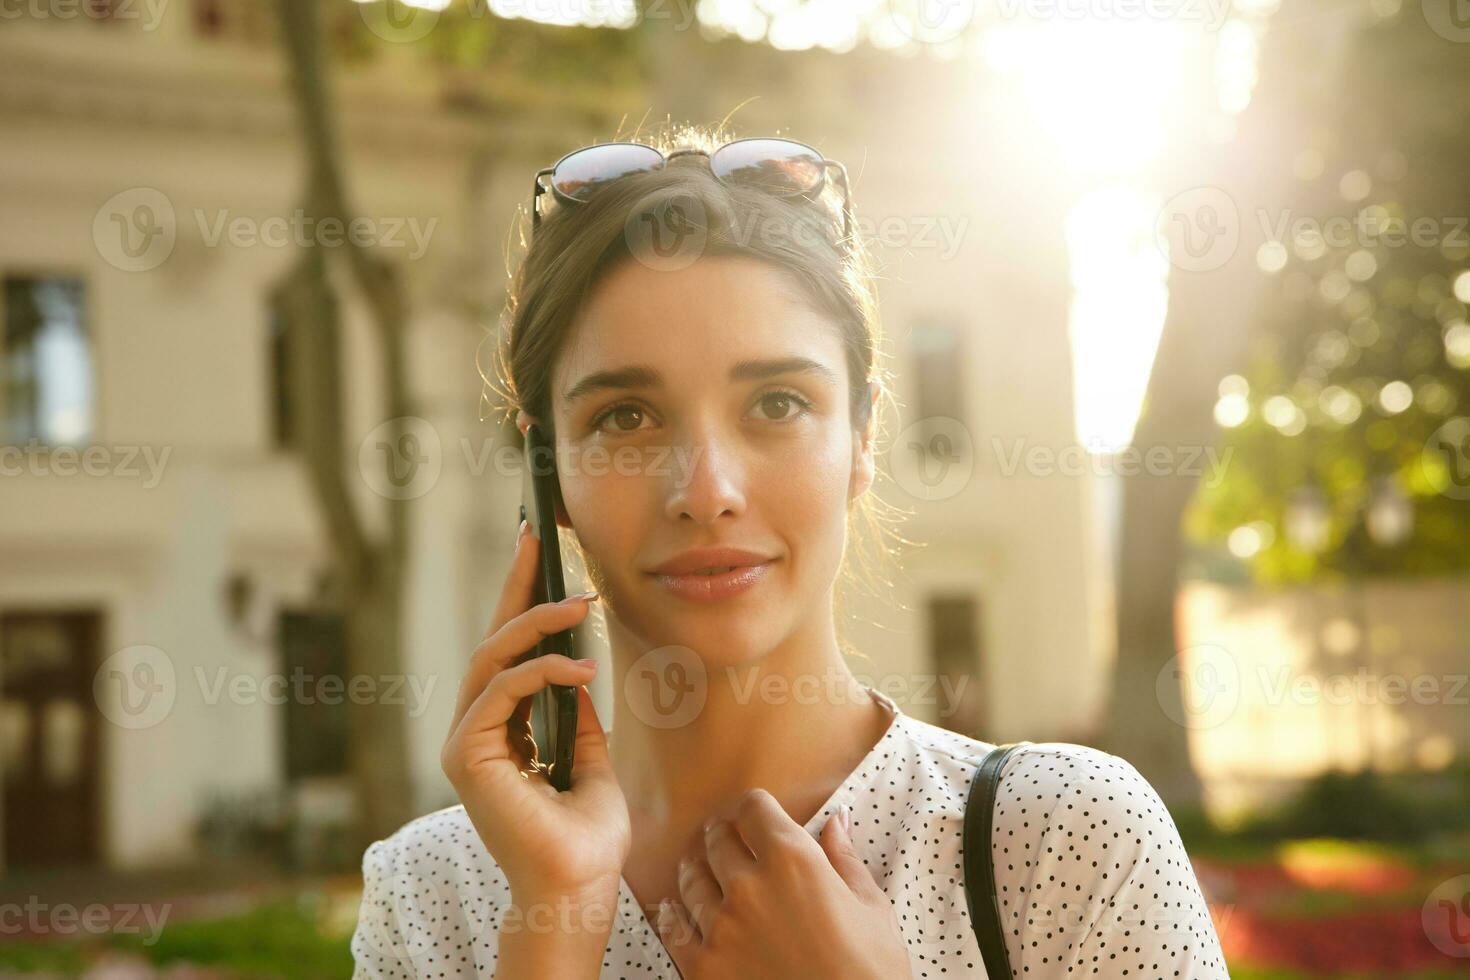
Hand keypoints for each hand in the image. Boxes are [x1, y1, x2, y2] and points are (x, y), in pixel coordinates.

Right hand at [440, 518, 630, 898]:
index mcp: (502, 732)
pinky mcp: (465, 755)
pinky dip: (539, 672)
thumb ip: (575, 716)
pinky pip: (500, 691)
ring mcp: (466, 743)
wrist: (579, 884)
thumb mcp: (591, 759)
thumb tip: (575, 670)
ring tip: (578, 604)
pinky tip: (578, 667)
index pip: (508, 655)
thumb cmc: (586, 836)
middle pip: (491, 643)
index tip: (537, 549)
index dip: (521, 601)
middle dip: (516, 586)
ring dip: (536, 624)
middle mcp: (476, 732)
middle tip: (538, 536)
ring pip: (491, 659)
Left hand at [655, 789, 911, 979]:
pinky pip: (674, 930)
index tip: (753, 813)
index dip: (753, 807)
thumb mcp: (871, 909)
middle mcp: (749, 886)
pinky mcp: (703, 968)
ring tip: (699, 869)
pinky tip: (673, 910)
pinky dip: (673, 916)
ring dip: (696, 870)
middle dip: (722, 834)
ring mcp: (721, 928)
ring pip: (691, 880)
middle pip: (717, 839)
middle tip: (723, 837)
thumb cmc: (869, 972)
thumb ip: (845, 859)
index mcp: (794, 861)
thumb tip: (836, 822)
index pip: (753, 808)